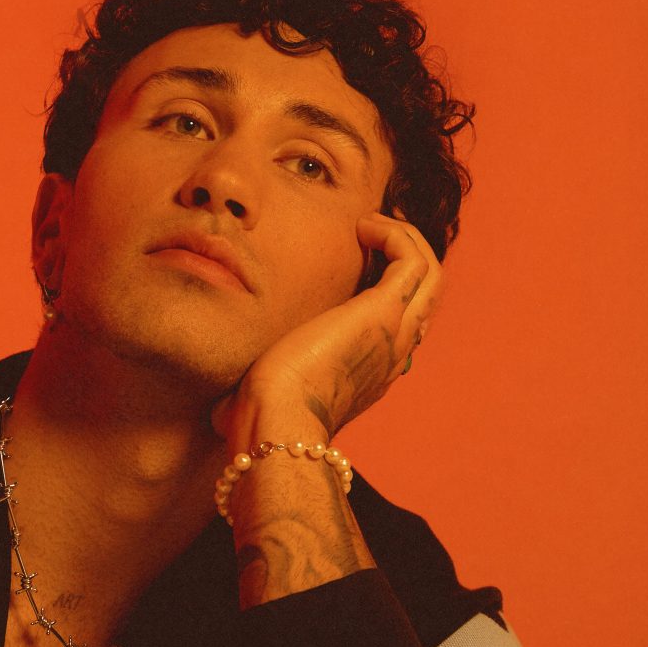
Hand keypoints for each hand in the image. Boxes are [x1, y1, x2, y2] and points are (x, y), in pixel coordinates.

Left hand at [210, 210, 442, 445]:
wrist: (276, 422)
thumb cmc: (259, 419)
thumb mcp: (262, 402)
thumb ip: (252, 397)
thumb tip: (217, 412)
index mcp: (369, 373)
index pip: (396, 323)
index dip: (380, 287)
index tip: (349, 263)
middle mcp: (391, 353)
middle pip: (424, 295)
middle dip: (400, 255)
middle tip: (366, 233)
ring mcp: (394, 333)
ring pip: (430, 273)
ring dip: (403, 239)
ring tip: (367, 225)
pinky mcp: (385, 312)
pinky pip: (415, 259)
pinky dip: (396, 234)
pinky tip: (363, 227)